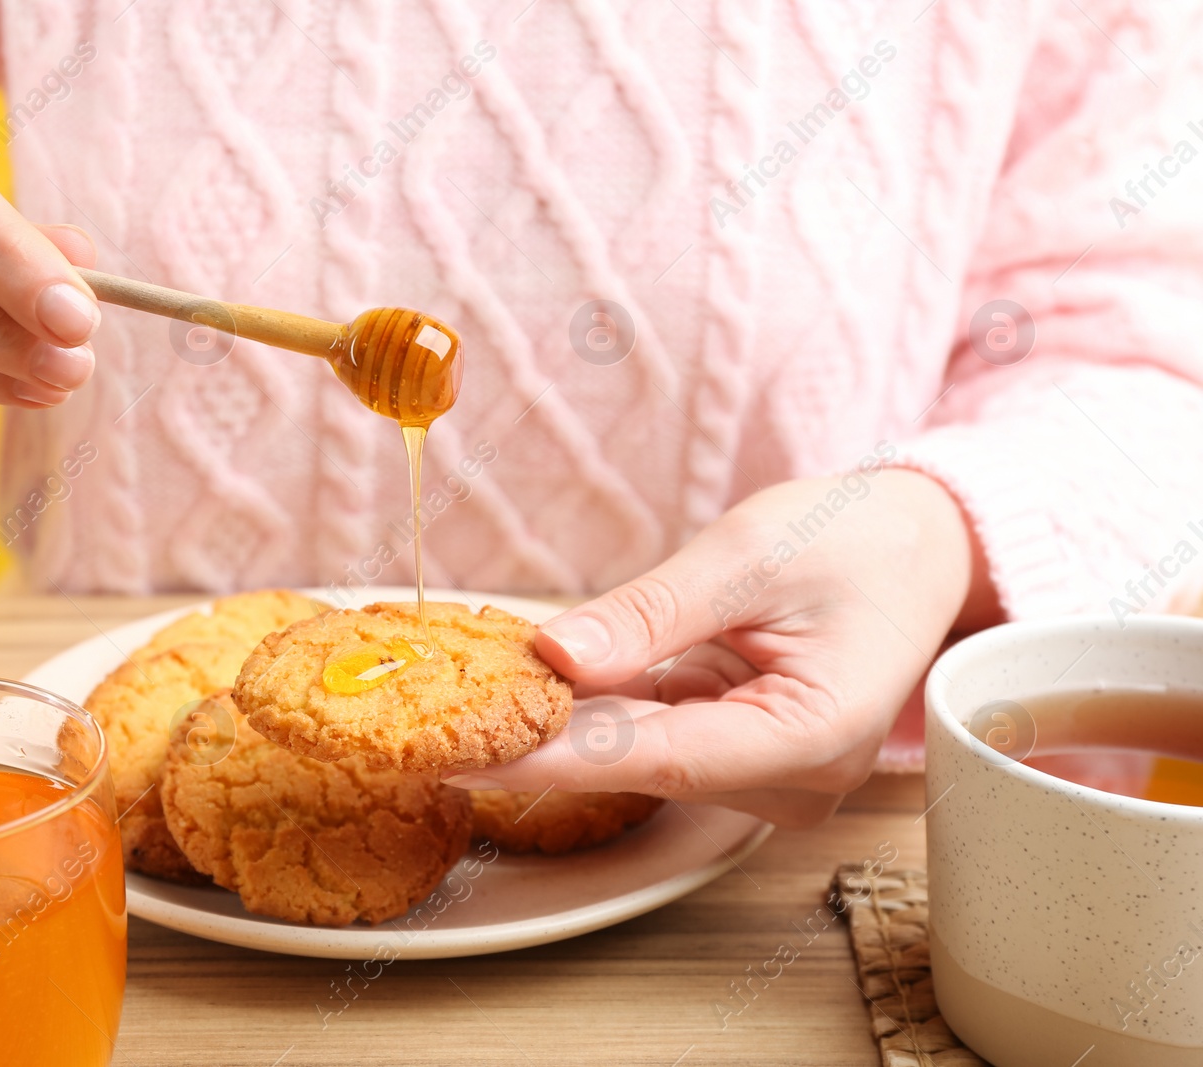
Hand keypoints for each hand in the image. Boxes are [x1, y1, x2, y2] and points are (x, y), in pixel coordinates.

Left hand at [445, 469, 999, 827]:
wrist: (922, 549)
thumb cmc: (858, 540)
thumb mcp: (749, 555)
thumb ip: (651, 613)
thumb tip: (553, 654)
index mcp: (811, 734)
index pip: (653, 758)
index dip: (548, 759)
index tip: (460, 754)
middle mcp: (790, 779)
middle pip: (636, 763)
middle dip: (533, 737)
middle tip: (429, 715)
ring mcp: (764, 775)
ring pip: (634, 753)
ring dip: (555, 721)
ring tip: (458, 692)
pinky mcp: (738, 754)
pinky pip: (650, 735)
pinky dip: (591, 708)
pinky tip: (521, 686)